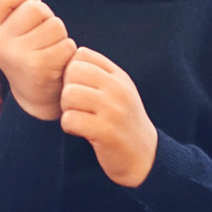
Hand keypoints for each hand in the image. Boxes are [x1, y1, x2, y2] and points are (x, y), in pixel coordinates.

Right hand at [0, 0, 74, 119]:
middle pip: (35, 8)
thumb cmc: (30, 52)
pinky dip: (68, 52)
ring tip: (50, 50)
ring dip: (60, 36)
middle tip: (43, 37)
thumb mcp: (13, 31)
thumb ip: (15, 9)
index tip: (27, 14)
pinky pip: (66, 45)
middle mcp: (0, 42)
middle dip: (47, 18)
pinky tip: (57, 63)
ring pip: (55, 25)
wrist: (36, 94)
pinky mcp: (38, 67)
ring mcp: (17, 55)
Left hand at [61, 48, 156, 186]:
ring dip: (66, 109)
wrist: (144, 157)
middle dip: (66, 88)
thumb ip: (99, 74)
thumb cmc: (123, 122)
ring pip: (69, 94)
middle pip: (72, 72)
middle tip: (75, 105)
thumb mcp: (118, 92)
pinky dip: (69, 126)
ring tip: (78, 117)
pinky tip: (80, 131)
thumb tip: (70, 57)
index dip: (71, 70)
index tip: (79, 87)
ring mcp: (113, 110)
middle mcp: (118, 89)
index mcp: (119, 76)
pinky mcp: (106, 131)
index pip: (82, 54)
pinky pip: (70, 119)